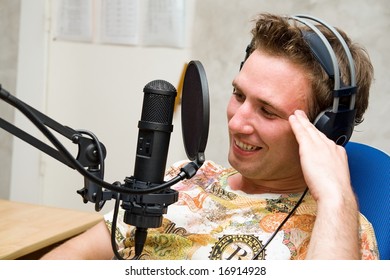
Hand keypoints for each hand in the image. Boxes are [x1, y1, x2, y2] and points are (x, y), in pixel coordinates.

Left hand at [289, 110, 359, 258]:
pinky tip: (292, 119)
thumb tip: (321, 177)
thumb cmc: (335, 192)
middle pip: (317, 132)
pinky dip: (296, 124)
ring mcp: (320, 146)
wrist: (336, 193)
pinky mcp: (309, 148)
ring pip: (309, 130)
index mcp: (338, 154)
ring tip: (295, 114)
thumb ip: (327, 173)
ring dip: (302, 121)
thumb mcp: (334, 179)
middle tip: (302, 115)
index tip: (313, 132)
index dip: (318, 135)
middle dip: (309, 124)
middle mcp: (331, 147)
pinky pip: (301, 132)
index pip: (326, 141)